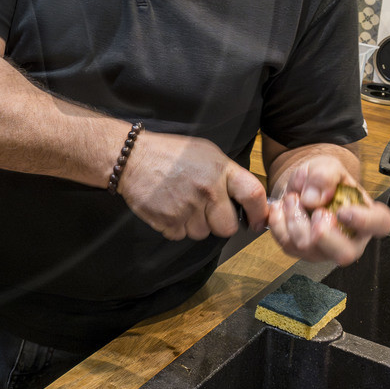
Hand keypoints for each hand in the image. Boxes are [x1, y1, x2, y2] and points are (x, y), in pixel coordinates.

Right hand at [119, 130, 268, 241]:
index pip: (253, 196)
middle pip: (228, 227)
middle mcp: (208, 190)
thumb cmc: (170, 153)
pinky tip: (168, 208)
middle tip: (206, 210)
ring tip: (181, 203)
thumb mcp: (205, 152)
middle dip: (219, 223)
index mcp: (221, 170)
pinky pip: (181, 236)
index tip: (255, 221)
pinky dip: (175, 227)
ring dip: (194, 225)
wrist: (131, 158)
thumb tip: (247, 199)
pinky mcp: (169, 221)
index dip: (258, 213)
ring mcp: (188, 208)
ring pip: (203, 234)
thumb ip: (227, 174)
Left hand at [266, 154, 389, 265]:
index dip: (363, 221)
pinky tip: (281, 207)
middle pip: (344, 253)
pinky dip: (278, 222)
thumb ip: (325, 175)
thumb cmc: (324, 180)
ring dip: (295, 218)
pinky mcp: (301, 250)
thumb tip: (314, 199)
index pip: (378, 225)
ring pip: (309, 248)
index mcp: (367, 216)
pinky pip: (286, 244)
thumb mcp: (327, 166)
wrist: (302, 187)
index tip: (343, 211)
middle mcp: (350, 239)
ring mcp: (325, 249)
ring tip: (293, 198)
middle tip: (314, 210)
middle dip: (323, 232)